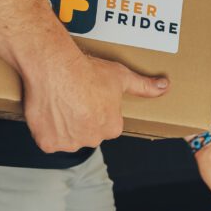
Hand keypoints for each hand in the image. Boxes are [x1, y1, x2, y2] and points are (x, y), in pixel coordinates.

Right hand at [23, 52, 168, 152]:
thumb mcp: (122, 77)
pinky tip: (47, 112)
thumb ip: (144, 86)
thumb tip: (164, 86)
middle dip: (80, 120)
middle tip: (73, 98)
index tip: (89, 97)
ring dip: (62, 126)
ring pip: (67, 138)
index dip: (96, 111)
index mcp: (111, 128)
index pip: (106, 125)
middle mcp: (92, 139)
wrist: (56, 67)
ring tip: (59, 103)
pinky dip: (45, 130)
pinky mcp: (48, 142)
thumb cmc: (88, 71)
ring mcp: (69, 143)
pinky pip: (47, 140)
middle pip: (86, 133)